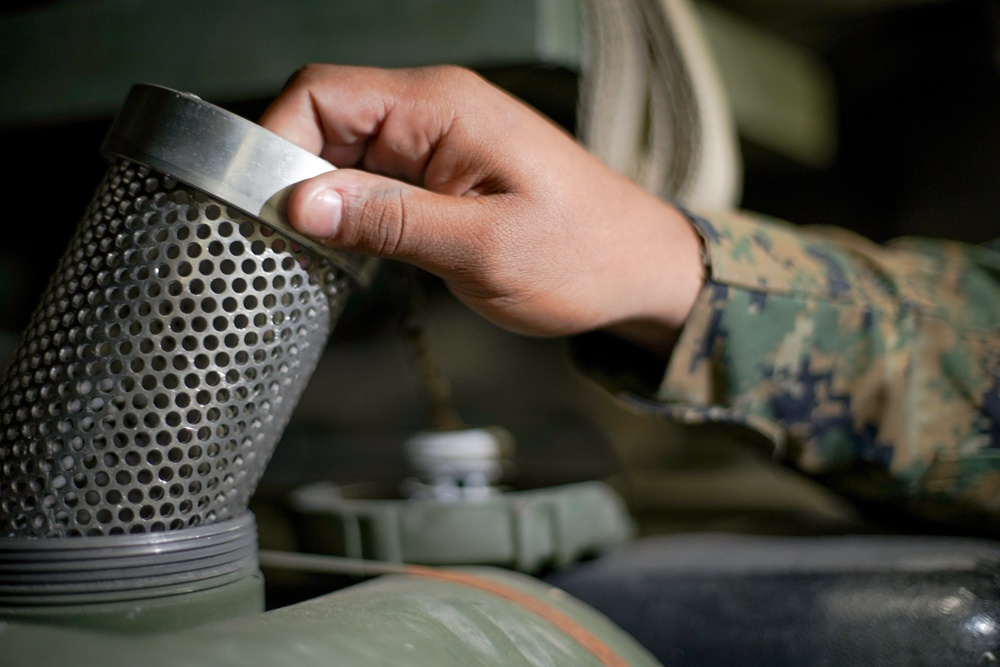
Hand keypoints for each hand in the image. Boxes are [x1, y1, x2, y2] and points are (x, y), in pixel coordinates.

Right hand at [260, 64, 703, 348]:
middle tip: (280, 242)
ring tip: (314, 254)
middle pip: (325, 120)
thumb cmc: (581, 257)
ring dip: (321, 200)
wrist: (636, 269)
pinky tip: (349, 251)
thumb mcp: (482, 248)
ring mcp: (437, 143)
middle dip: (291, 177)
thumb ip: (390, 220)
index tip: (259, 206)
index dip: (275, 142)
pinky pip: (374, 180)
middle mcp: (434, 112)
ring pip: (344, 154)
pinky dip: (351, 213)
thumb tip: (300, 201)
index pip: (323, 94)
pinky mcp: (441, 175)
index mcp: (442, 108)